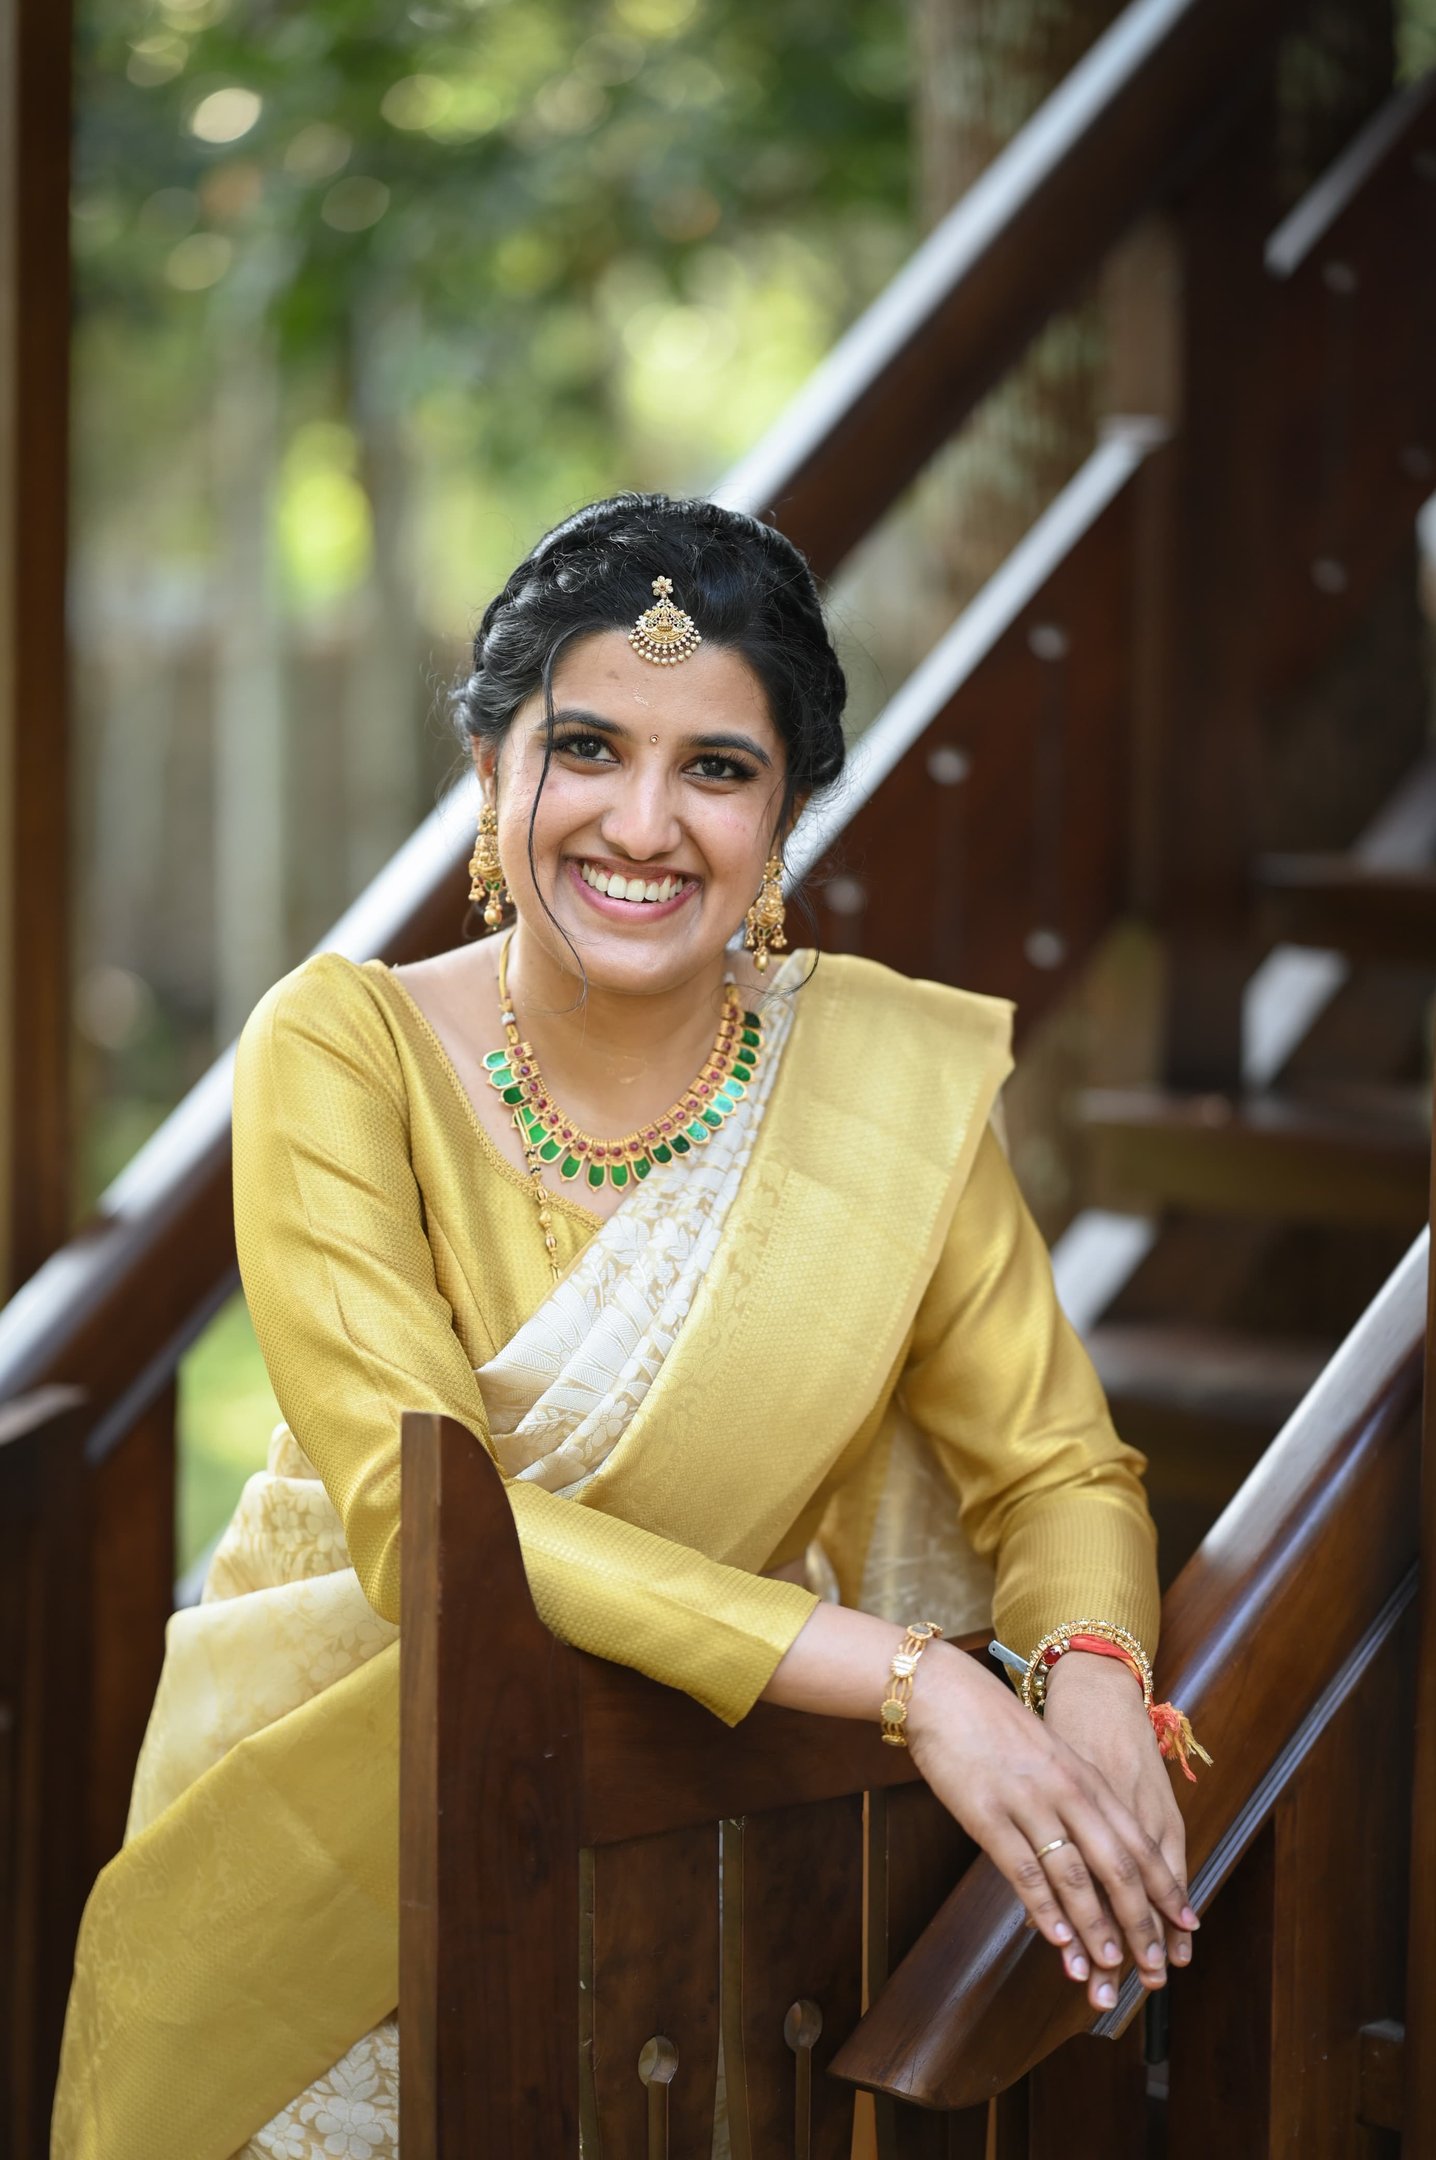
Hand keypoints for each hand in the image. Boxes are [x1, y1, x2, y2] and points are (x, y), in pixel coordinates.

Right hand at [906, 1644, 1197, 2014]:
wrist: (944, 1691)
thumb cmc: (995, 1724)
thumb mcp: (1052, 1754)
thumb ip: (1077, 1797)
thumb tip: (1097, 1849)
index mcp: (1087, 1777)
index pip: (1139, 1842)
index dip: (1165, 1888)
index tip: (1186, 1925)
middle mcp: (1067, 1791)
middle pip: (1116, 1866)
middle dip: (1139, 1922)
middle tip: (1153, 1966)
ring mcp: (1028, 1802)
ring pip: (1073, 1876)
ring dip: (1093, 1927)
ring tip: (1107, 1966)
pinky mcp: (987, 1814)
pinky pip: (1023, 1869)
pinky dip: (1043, 1909)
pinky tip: (1055, 1939)